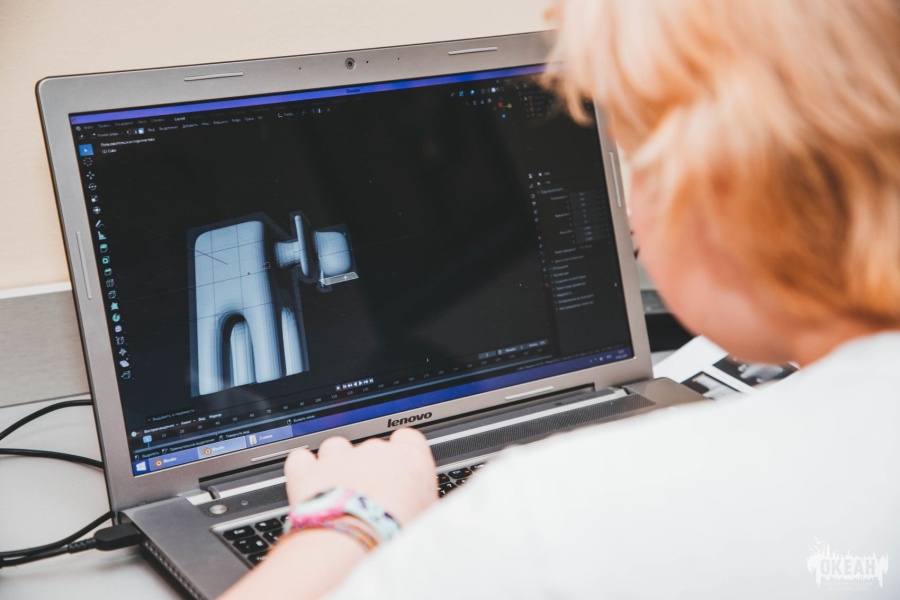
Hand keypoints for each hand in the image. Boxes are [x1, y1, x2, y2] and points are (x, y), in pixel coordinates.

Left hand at [284, 428, 437, 525]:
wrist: (353, 547)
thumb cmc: (393, 538)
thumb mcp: (425, 523)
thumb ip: (421, 505)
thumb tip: (422, 513)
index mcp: (410, 460)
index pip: (409, 439)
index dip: (402, 453)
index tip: (400, 469)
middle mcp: (375, 451)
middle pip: (372, 448)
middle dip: (369, 468)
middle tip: (369, 500)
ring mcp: (340, 457)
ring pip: (336, 448)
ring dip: (336, 464)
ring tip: (338, 494)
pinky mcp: (308, 470)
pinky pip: (301, 459)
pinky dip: (303, 469)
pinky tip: (308, 485)